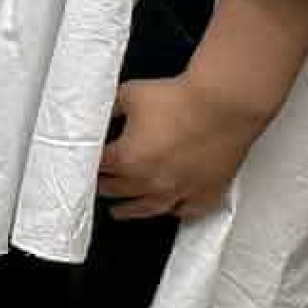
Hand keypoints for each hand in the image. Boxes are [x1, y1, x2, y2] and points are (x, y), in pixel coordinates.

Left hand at [99, 74, 268, 220]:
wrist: (224, 104)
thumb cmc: (181, 98)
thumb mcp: (129, 95)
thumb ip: (109, 109)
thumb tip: (99, 114)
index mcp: (127, 160)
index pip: (98, 168)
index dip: (87, 165)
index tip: (84, 167)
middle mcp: (151, 181)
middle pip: (118, 190)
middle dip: (105, 187)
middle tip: (98, 186)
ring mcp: (180, 190)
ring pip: (148, 208)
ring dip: (130, 210)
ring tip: (119, 211)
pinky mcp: (206, 192)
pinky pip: (186, 211)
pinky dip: (174, 211)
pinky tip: (168, 210)